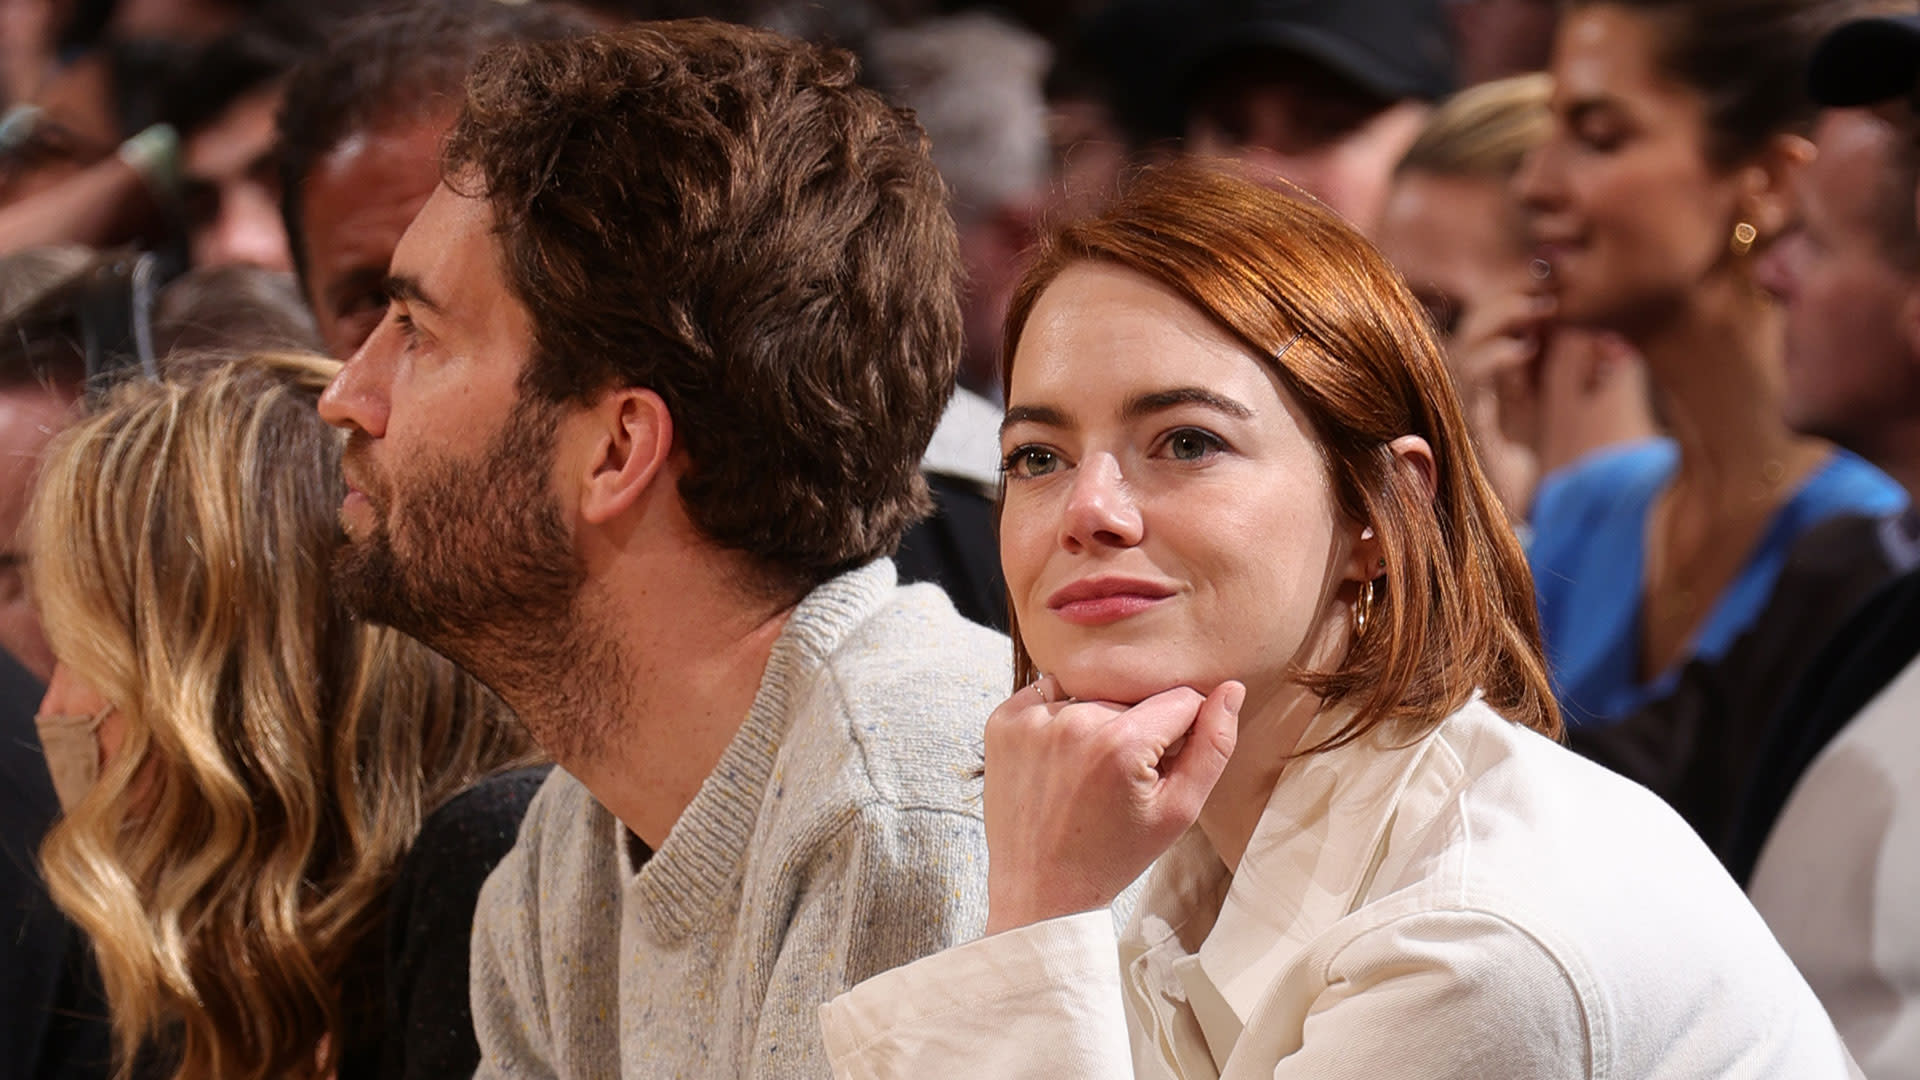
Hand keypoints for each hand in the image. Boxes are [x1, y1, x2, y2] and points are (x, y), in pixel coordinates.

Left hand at [982, 676, 1242, 934]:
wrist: (1040, 891)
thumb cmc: (1114, 855)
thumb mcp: (1180, 811)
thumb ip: (1214, 746)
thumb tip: (1231, 689)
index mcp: (1122, 743)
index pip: (1180, 700)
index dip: (1181, 733)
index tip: (1160, 770)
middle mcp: (1074, 722)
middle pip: (1134, 697)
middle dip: (1138, 728)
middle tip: (1119, 781)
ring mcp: (1030, 719)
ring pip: (1093, 695)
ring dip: (1100, 722)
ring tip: (1088, 775)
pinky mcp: (1002, 721)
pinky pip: (1049, 696)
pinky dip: (1059, 719)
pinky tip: (1060, 762)